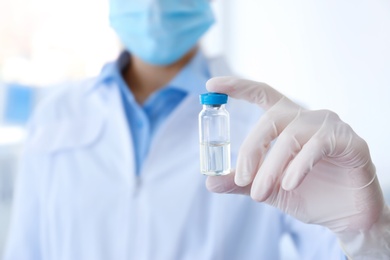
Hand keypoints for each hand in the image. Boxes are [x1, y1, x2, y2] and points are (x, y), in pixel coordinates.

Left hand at [205, 76, 389, 258]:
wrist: (345, 218)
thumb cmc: (308, 196)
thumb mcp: (268, 189)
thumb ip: (242, 183)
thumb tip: (210, 182)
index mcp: (288, 123)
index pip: (262, 94)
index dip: (238, 86)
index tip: (211, 85)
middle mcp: (308, 119)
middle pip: (272, 118)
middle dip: (251, 149)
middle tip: (242, 180)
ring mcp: (331, 127)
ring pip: (292, 135)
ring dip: (271, 166)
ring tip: (261, 193)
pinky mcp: (350, 142)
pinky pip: (318, 145)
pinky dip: (298, 166)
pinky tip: (289, 185)